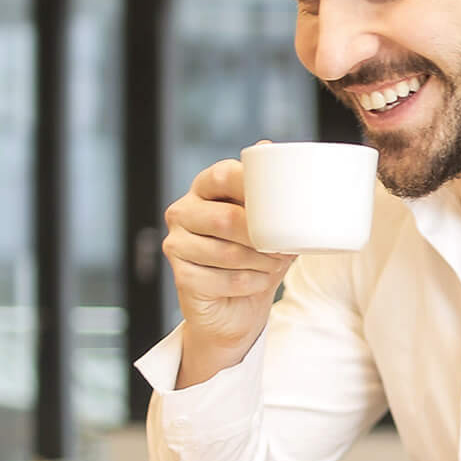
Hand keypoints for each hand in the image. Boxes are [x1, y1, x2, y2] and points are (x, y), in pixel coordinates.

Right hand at [164, 146, 295, 387]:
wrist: (236, 308)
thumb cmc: (255, 259)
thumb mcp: (271, 227)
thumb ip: (274, 197)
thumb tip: (274, 152)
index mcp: (203, 188)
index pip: (224, 175)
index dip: (252, 186)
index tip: (281, 202)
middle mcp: (183, 212)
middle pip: (226, 218)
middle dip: (262, 237)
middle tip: (285, 248)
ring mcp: (176, 244)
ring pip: (227, 252)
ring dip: (261, 262)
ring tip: (275, 264)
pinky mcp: (181, 276)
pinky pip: (224, 279)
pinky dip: (251, 283)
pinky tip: (258, 282)